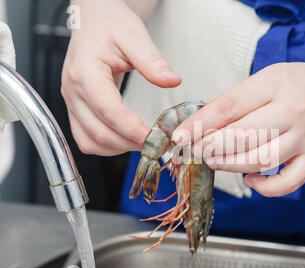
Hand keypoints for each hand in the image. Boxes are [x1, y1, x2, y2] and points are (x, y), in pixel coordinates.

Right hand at [61, 0, 180, 155]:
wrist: (94, 20)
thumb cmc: (109, 24)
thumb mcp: (134, 35)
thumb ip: (152, 60)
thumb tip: (171, 81)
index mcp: (85, 72)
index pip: (108, 110)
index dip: (132, 129)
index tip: (156, 138)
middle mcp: (73, 90)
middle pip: (99, 132)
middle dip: (130, 143)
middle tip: (158, 144)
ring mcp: (72, 102)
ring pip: (90, 141)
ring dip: (118, 148)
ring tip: (145, 143)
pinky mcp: (76, 109)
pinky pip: (86, 139)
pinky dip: (107, 146)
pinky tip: (126, 140)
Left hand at [173, 62, 304, 196]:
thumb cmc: (303, 85)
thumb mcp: (271, 78)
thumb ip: (240, 100)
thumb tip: (203, 125)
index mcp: (277, 84)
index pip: (230, 106)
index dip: (200, 123)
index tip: (180, 135)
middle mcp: (294, 111)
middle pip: (244, 136)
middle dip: (212, 147)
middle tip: (197, 150)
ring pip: (262, 160)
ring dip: (231, 166)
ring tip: (214, 161)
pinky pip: (289, 182)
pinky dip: (266, 187)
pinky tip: (250, 179)